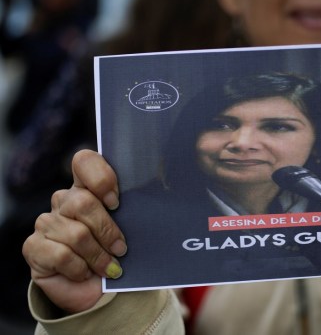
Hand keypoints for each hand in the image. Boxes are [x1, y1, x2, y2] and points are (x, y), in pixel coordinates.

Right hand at [22, 150, 126, 312]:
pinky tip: (85, 274)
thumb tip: (156, 200)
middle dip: (107, 230)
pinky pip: (61, 254)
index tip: (117, 202)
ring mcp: (46, 222)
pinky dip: (80, 269)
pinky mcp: (33, 247)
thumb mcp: (130, 230)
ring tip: (109, 267)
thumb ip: (133, 211)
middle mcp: (64, 200)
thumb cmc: (117, 254)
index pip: (84, 161)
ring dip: (98, 255)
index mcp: (87, 187)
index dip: (100, 178)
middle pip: (82, 202)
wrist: (97, 290)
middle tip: (121, 248)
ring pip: (76, 233)